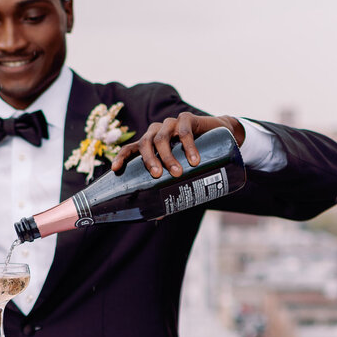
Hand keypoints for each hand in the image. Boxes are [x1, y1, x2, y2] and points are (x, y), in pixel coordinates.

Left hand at [111, 113, 244, 176]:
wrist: (220, 137)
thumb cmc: (193, 158)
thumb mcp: (180, 173)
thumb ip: (169, 189)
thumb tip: (158, 217)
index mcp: (149, 144)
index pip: (130, 149)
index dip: (121, 157)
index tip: (115, 169)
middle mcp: (156, 132)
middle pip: (145, 143)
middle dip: (149, 160)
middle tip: (158, 175)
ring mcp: (170, 123)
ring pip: (162, 138)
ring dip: (168, 156)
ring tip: (178, 172)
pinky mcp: (187, 118)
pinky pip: (184, 131)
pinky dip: (188, 146)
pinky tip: (194, 160)